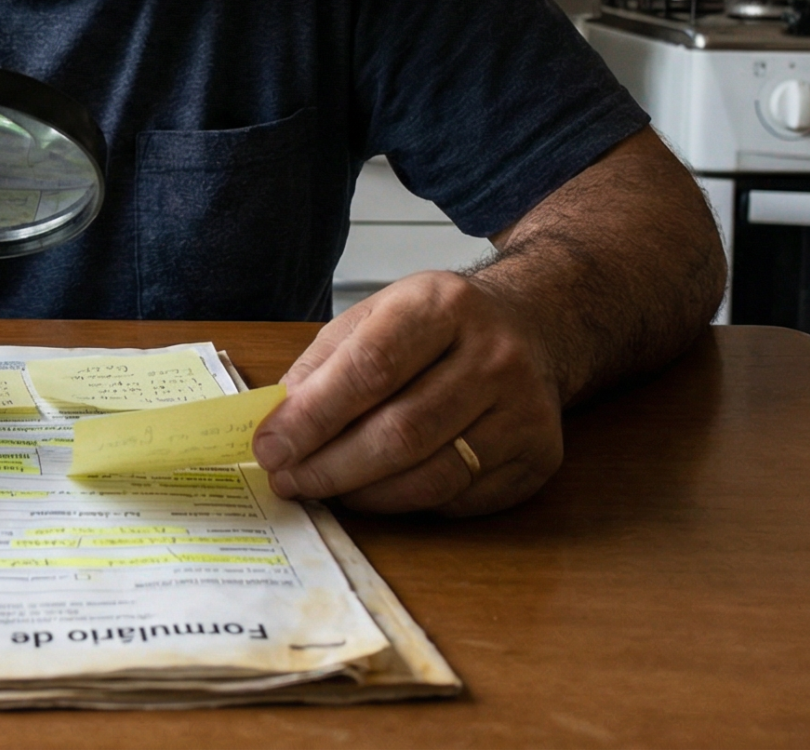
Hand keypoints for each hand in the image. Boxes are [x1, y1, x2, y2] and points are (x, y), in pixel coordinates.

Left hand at [251, 270, 563, 516]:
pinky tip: (380, 490)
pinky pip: (459, 499)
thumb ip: (325, 364)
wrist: (535, 328)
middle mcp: (494, 355)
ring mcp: (524, 410)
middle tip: (288, 480)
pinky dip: (408, 503)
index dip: (314, 415)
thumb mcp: (378, 314)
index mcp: (443, 306)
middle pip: (401, 431)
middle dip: (331, 466)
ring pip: (432, 475)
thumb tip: (278, 425)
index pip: (371, 367)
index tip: (271, 447)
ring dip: (364, 494)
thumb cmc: (441, 326)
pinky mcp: (538, 457)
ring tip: (325, 489)